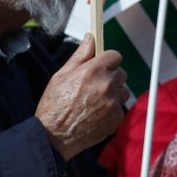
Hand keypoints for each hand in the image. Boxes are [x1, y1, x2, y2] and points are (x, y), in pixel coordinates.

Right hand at [34, 36, 128, 158]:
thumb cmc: (54, 106)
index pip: (115, 55)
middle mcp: (107, 85)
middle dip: (109, 76)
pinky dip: (111, 108)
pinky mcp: (117, 117)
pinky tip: (95, 113)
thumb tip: (90, 38)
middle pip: (120, 73)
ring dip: (113, 93)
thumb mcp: (61, 75)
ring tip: (92, 101)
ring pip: (122, 90)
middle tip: (92, 87)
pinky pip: (120, 107)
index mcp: (93, 71)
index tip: (101, 65)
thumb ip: (80, 55)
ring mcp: (113, 102)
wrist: (53, 137)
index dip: (107, 60)